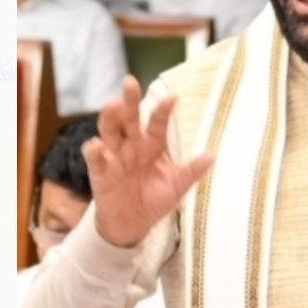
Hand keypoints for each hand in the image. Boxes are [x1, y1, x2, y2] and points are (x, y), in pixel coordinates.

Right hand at [81, 76, 213, 247]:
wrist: (132, 224)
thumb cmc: (154, 199)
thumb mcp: (177, 186)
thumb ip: (191, 170)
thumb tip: (213, 155)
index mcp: (153, 144)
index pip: (158, 122)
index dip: (163, 110)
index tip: (172, 97)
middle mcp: (132, 144)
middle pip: (130, 118)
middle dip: (130, 101)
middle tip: (130, 83)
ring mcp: (115, 156)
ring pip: (110, 131)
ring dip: (110, 118)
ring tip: (113, 105)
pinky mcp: (100, 171)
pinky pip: (96, 158)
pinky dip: (94, 151)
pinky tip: (97, 145)